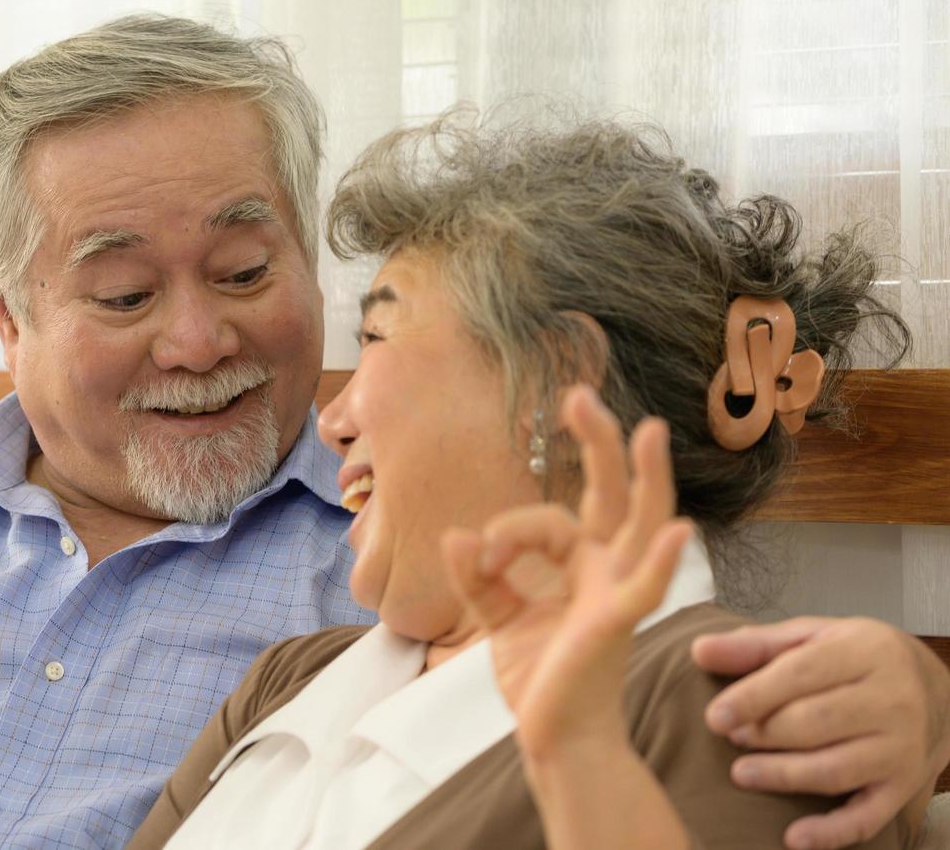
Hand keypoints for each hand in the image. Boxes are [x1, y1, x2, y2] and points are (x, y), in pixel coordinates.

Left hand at [442, 385, 692, 754]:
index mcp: (579, 567)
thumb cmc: (540, 680)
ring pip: (639, 523)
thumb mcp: (498, 619)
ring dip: (645, 478)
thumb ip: (479, 576)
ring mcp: (617, 593)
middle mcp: (605, 571)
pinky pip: (646, 586)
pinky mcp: (617, 622)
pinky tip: (679, 530)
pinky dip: (661, 559)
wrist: (556, 741)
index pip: (547, 521)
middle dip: (598, 444)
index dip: (507, 530)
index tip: (477, 553)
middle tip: (579, 394)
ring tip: (648, 430)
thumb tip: (456, 533)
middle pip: (610, 496)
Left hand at [693, 616, 949, 848]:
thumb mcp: (813, 637)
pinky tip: (795, 838)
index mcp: (866, 652)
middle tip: (729, 737)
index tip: (714, 716)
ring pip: (835, 770)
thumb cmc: (859, 660)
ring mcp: (901, 748)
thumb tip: (699, 651)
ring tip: (741, 774)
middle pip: (816, 723)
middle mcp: (892, 700)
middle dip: (764, 734)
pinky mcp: (904, 787)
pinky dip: (831, 832)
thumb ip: (755, 645)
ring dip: (783, 776)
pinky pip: (867, 817)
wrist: (940, 693)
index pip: (801, 674)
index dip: (753, 697)